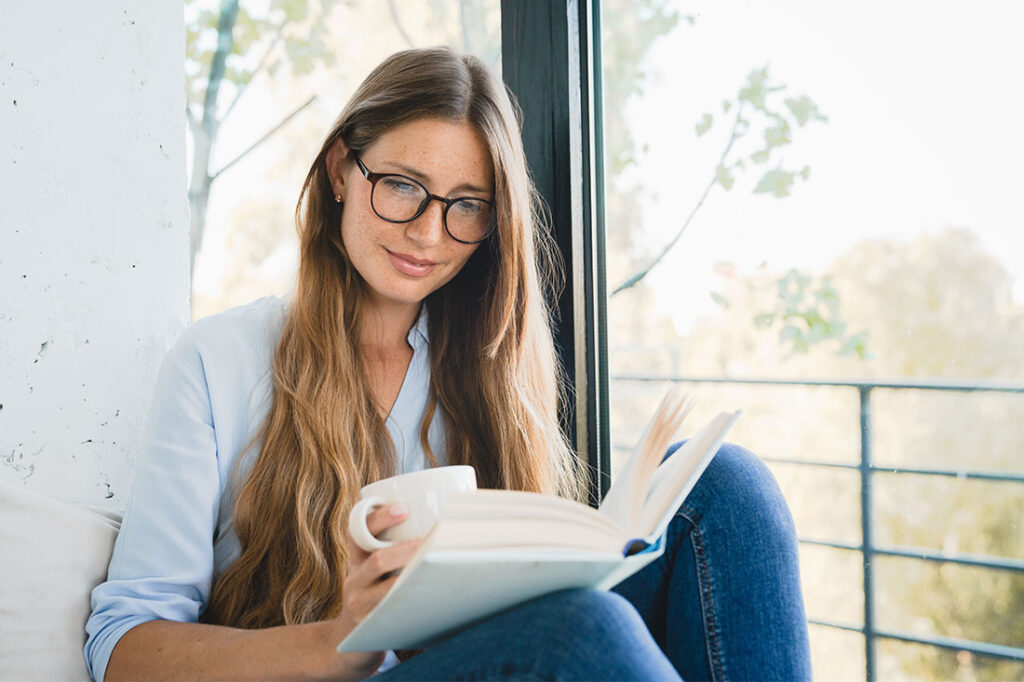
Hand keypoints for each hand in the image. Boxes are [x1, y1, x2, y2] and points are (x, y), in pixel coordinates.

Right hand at [328, 503, 420, 679]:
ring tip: (434, 567)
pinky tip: (430, 598)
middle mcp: (354, 580)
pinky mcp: (369, 628)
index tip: (404, 507)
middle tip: (430, 540)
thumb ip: (393, 553)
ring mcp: (359, 606)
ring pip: (386, 589)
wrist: (347, 647)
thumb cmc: (372, 600)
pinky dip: (410, 603)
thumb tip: (438, 527)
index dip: (378, 518)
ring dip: (411, 576)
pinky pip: (391, 614)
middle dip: (405, 549)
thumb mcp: (372, 575)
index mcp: (356, 561)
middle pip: (375, 560)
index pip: (357, 532)